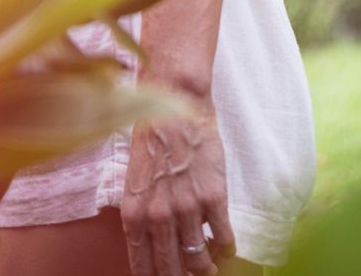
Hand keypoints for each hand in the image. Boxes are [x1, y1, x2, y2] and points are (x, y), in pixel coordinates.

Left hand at [121, 101, 235, 275]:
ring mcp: (186, 207)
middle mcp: (157, 214)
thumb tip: (152, 238)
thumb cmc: (152, 136)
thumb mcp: (135, 177)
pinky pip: (224, 239)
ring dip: (206, 269)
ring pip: (199, 259)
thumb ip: (142, 209)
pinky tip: (225, 248)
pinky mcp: (213, 197)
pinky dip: (226, 249)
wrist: (174, 102)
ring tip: (209, 269)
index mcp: (134, 211)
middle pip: (170, 267)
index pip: (142, 262)